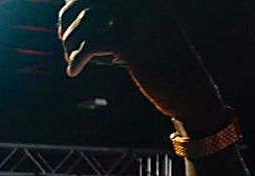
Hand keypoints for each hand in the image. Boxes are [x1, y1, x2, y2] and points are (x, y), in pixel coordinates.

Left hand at [57, 0, 221, 120]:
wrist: (188, 88)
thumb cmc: (160, 62)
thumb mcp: (138, 33)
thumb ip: (112, 18)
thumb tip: (69, 8)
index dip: (73, 5)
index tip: (65, 24)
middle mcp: (140, 2)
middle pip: (86, 2)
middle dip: (68, 21)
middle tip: (65, 41)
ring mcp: (136, 19)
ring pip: (85, 22)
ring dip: (71, 42)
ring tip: (71, 58)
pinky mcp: (130, 42)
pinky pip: (89, 45)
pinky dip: (76, 59)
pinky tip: (73, 71)